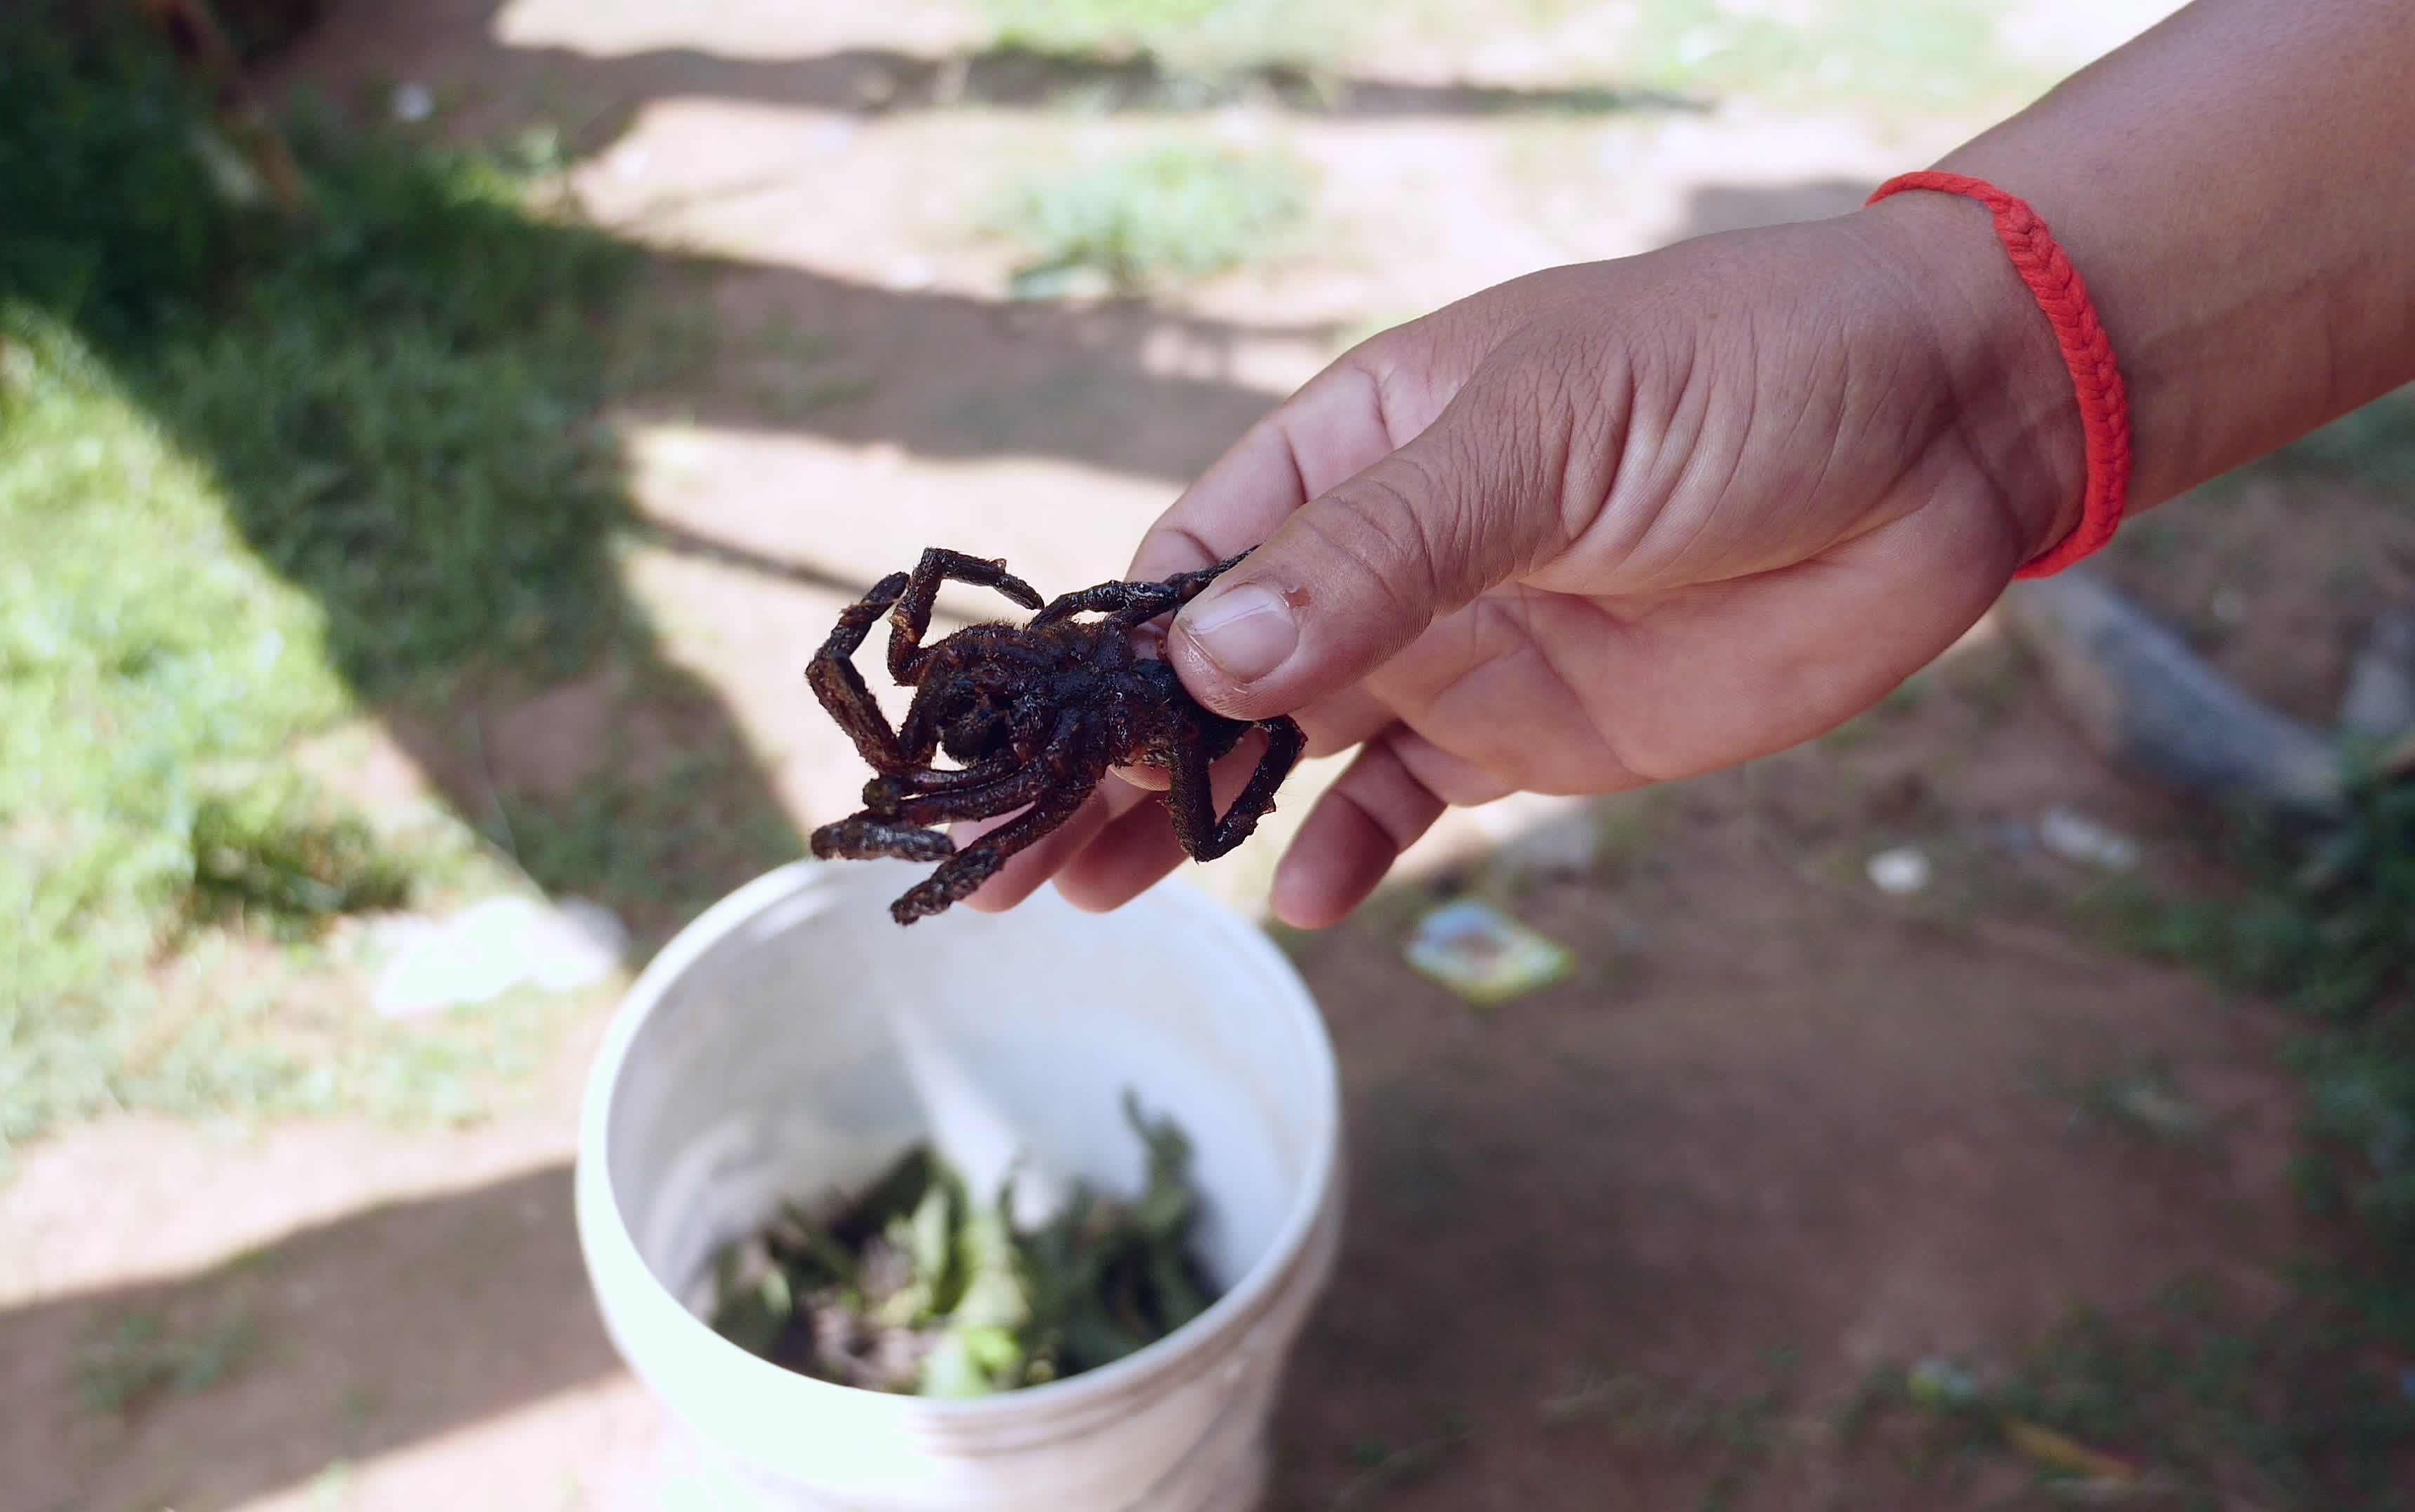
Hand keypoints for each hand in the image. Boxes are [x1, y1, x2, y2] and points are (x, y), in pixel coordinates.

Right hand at [964, 193, 2082, 927]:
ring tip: (1093, 901)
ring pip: (1282, 753)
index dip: (1094, 653)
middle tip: (1008, 866)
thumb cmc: (1740, 377)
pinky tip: (1302, 902)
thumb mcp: (1549, 436)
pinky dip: (1349, 852)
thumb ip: (1381, 552)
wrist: (1942, 437)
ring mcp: (1452, 650)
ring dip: (1191, 823)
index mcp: (1351, 451)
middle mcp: (1380, 560)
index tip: (1006, 742)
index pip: (1186, 559)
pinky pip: (1408, 802)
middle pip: (1207, 676)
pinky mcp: (1534, 733)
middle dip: (1108, 765)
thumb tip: (1209, 661)